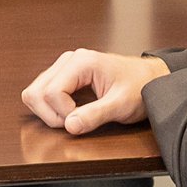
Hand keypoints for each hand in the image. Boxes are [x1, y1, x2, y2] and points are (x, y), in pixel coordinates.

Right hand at [22, 48, 171, 134]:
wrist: (152, 79)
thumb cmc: (141, 86)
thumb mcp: (121, 105)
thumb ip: (95, 115)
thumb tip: (70, 126)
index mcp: (82, 62)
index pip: (51, 91)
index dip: (63, 113)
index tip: (82, 120)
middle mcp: (68, 60)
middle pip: (36, 91)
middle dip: (51, 114)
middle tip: (74, 123)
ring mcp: (64, 67)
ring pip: (34, 92)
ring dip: (47, 112)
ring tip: (71, 118)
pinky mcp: (64, 76)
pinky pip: (43, 92)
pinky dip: (50, 107)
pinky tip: (69, 112)